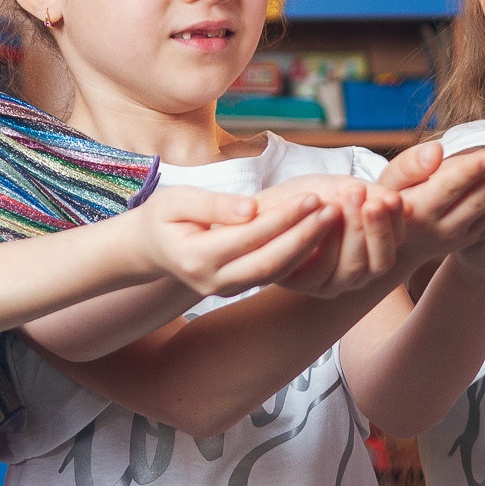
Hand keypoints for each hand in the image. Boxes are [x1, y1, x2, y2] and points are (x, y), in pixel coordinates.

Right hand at [131, 185, 338, 299]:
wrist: (151, 249)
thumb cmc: (162, 217)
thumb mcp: (175, 201)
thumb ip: (213, 205)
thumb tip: (251, 208)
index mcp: (195, 258)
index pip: (249, 237)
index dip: (283, 218)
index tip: (311, 196)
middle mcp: (213, 281)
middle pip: (270, 261)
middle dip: (305, 236)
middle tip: (333, 209)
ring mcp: (228, 289)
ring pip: (277, 272)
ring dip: (308, 247)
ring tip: (333, 218)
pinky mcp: (240, 288)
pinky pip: (276, 274)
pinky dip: (301, 255)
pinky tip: (320, 233)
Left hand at [257, 174, 406, 297]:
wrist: (264, 204)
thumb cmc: (309, 196)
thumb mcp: (345, 188)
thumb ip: (373, 197)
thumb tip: (405, 206)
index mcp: (369, 256)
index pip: (392, 249)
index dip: (393, 225)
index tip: (389, 198)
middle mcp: (351, 276)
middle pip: (376, 264)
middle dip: (373, 228)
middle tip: (363, 197)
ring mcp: (325, 284)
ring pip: (350, 270)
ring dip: (349, 233)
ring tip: (341, 202)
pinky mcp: (297, 283)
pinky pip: (317, 270)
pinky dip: (322, 240)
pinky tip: (320, 213)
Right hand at [391, 140, 484, 264]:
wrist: (397, 241)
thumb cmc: (389, 197)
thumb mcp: (387, 182)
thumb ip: (409, 165)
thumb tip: (436, 151)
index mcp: (418, 211)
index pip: (448, 188)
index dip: (471, 171)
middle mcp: (443, 230)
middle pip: (479, 200)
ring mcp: (463, 238)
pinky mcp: (478, 238)